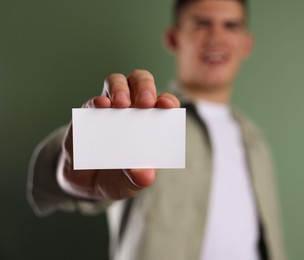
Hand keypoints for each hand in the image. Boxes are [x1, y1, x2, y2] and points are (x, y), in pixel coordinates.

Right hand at [57, 70, 179, 199]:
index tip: (167, 106)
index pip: (164, 104)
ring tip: (121, 104)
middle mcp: (132, 110)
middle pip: (141, 82)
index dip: (168, 101)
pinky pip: (92, 101)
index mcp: (151, 122)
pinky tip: (101, 107)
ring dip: (120, 88)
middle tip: (145, 102)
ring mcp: (110, 109)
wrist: (85, 185)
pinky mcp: (88, 115)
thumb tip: (146, 175)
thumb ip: (139, 178)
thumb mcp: (130, 184)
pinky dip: (96, 102)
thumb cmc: (117, 178)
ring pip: (117, 82)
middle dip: (145, 87)